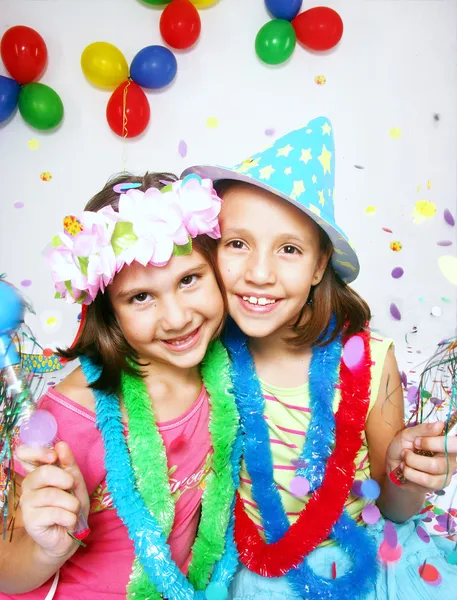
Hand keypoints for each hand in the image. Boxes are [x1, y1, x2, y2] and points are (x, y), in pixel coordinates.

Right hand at [16, 442, 89, 561]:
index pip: (23, 453)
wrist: (69, 535)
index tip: (53, 457)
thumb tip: (61, 445)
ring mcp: (27, 503)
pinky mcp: (30, 521)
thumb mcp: (75, 482)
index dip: (38, 452)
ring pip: (53, 494)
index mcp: (38, 472)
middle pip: (44, 472)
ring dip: (72, 503)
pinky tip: (67, 522)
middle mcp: (28, 485)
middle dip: (66, 479)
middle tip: (71, 488)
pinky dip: (70, 517)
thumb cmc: (71, 505)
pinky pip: (56, 512)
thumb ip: (69, 463)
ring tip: (72, 510)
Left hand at [386, 421, 456, 492]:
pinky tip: (405, 469)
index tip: (417, 441)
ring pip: (432, 472)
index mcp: (445, 443)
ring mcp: (446, 474)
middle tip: (406, 452)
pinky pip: (426, 481)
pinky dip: (410, 473)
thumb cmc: (403, 447)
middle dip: (416, 457)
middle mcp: (450, 459)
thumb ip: (423, 430)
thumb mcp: (408, 434)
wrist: (393, 467)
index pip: (454, 445)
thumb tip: (440, 424)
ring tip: (405, 460)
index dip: (435, 443)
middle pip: (440, 462)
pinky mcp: (439, 485)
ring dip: (412, 464)